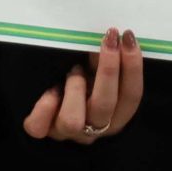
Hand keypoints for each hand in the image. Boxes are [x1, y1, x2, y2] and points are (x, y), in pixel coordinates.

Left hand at [23, 28, 145, 143]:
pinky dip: (43, 107)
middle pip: (106, 105)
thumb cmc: (86, 83)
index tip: (127, 37)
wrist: (56, 106)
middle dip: (109, 69)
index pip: (132, 96)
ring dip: (74, 88)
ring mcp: (68, 133)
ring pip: (73, 120)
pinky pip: (39, 127)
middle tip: (107, 40)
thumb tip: (112, 37)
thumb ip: (106, 63)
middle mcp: (95, 129)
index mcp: (116, 115)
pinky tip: (51, 90)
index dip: (133, 67)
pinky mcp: (44, 132)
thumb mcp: (99, 73)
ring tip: (74, 69)